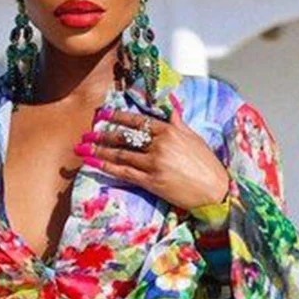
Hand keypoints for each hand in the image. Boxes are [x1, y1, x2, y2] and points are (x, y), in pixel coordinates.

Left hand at [73, 106, 229, 210]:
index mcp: (170, 130)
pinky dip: (107, 166)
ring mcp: (155, 163)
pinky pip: (125, 172)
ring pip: (121, 154)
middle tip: (86, 132)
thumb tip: (170, 108)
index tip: (103, 114)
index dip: (118, 117)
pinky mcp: (153, 182)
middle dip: (103, 134)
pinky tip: (94, 163)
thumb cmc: (206, 165)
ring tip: (83, 147)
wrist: (215, 190)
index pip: (138, 120)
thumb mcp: (193, 138)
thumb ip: (178, 122)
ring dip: (99, 149)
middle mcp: (161, 144)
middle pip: (126, 136)